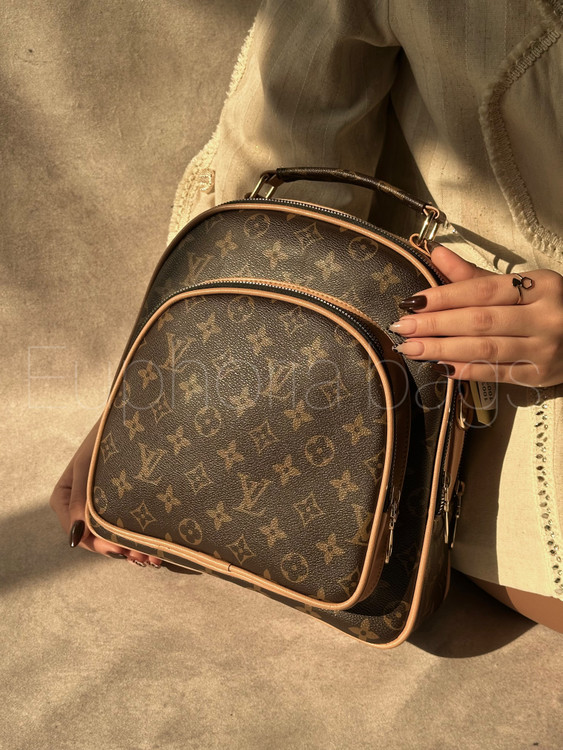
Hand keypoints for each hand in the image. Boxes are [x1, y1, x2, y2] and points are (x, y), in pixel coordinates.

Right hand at [50, 418, 161, 567]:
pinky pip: (128, 528)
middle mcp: (80, 506)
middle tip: (142, 556)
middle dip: (118, 550)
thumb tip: (75, 536)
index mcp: (64, 498)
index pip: (77, 532)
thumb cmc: (104, 437)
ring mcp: (102, 506)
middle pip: (97, 539)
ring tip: (152, 556)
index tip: (118, 548)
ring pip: (114, 537)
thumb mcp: (87, 466)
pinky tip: (156, 548)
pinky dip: (141, 540)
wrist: (131, 418)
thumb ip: (79, 499)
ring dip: (132, 549)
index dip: (97, 544)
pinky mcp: (122, 503)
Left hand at [389, 244, 562, 386]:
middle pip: (480, 322)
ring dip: (442, 349)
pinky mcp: (539, 375)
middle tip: (403, 327)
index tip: (411, 302)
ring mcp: (544, 349)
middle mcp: (545, 317)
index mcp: (542, 286)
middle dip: (436, 325)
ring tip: (411, 348)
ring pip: (484, 349)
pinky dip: (465, 370)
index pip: (482, 291)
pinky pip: (495, 373)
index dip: (443, 297)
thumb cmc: (549, 305)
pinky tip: (439, 366)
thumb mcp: (521, 285)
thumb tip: (437, 254)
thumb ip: (475, 275)